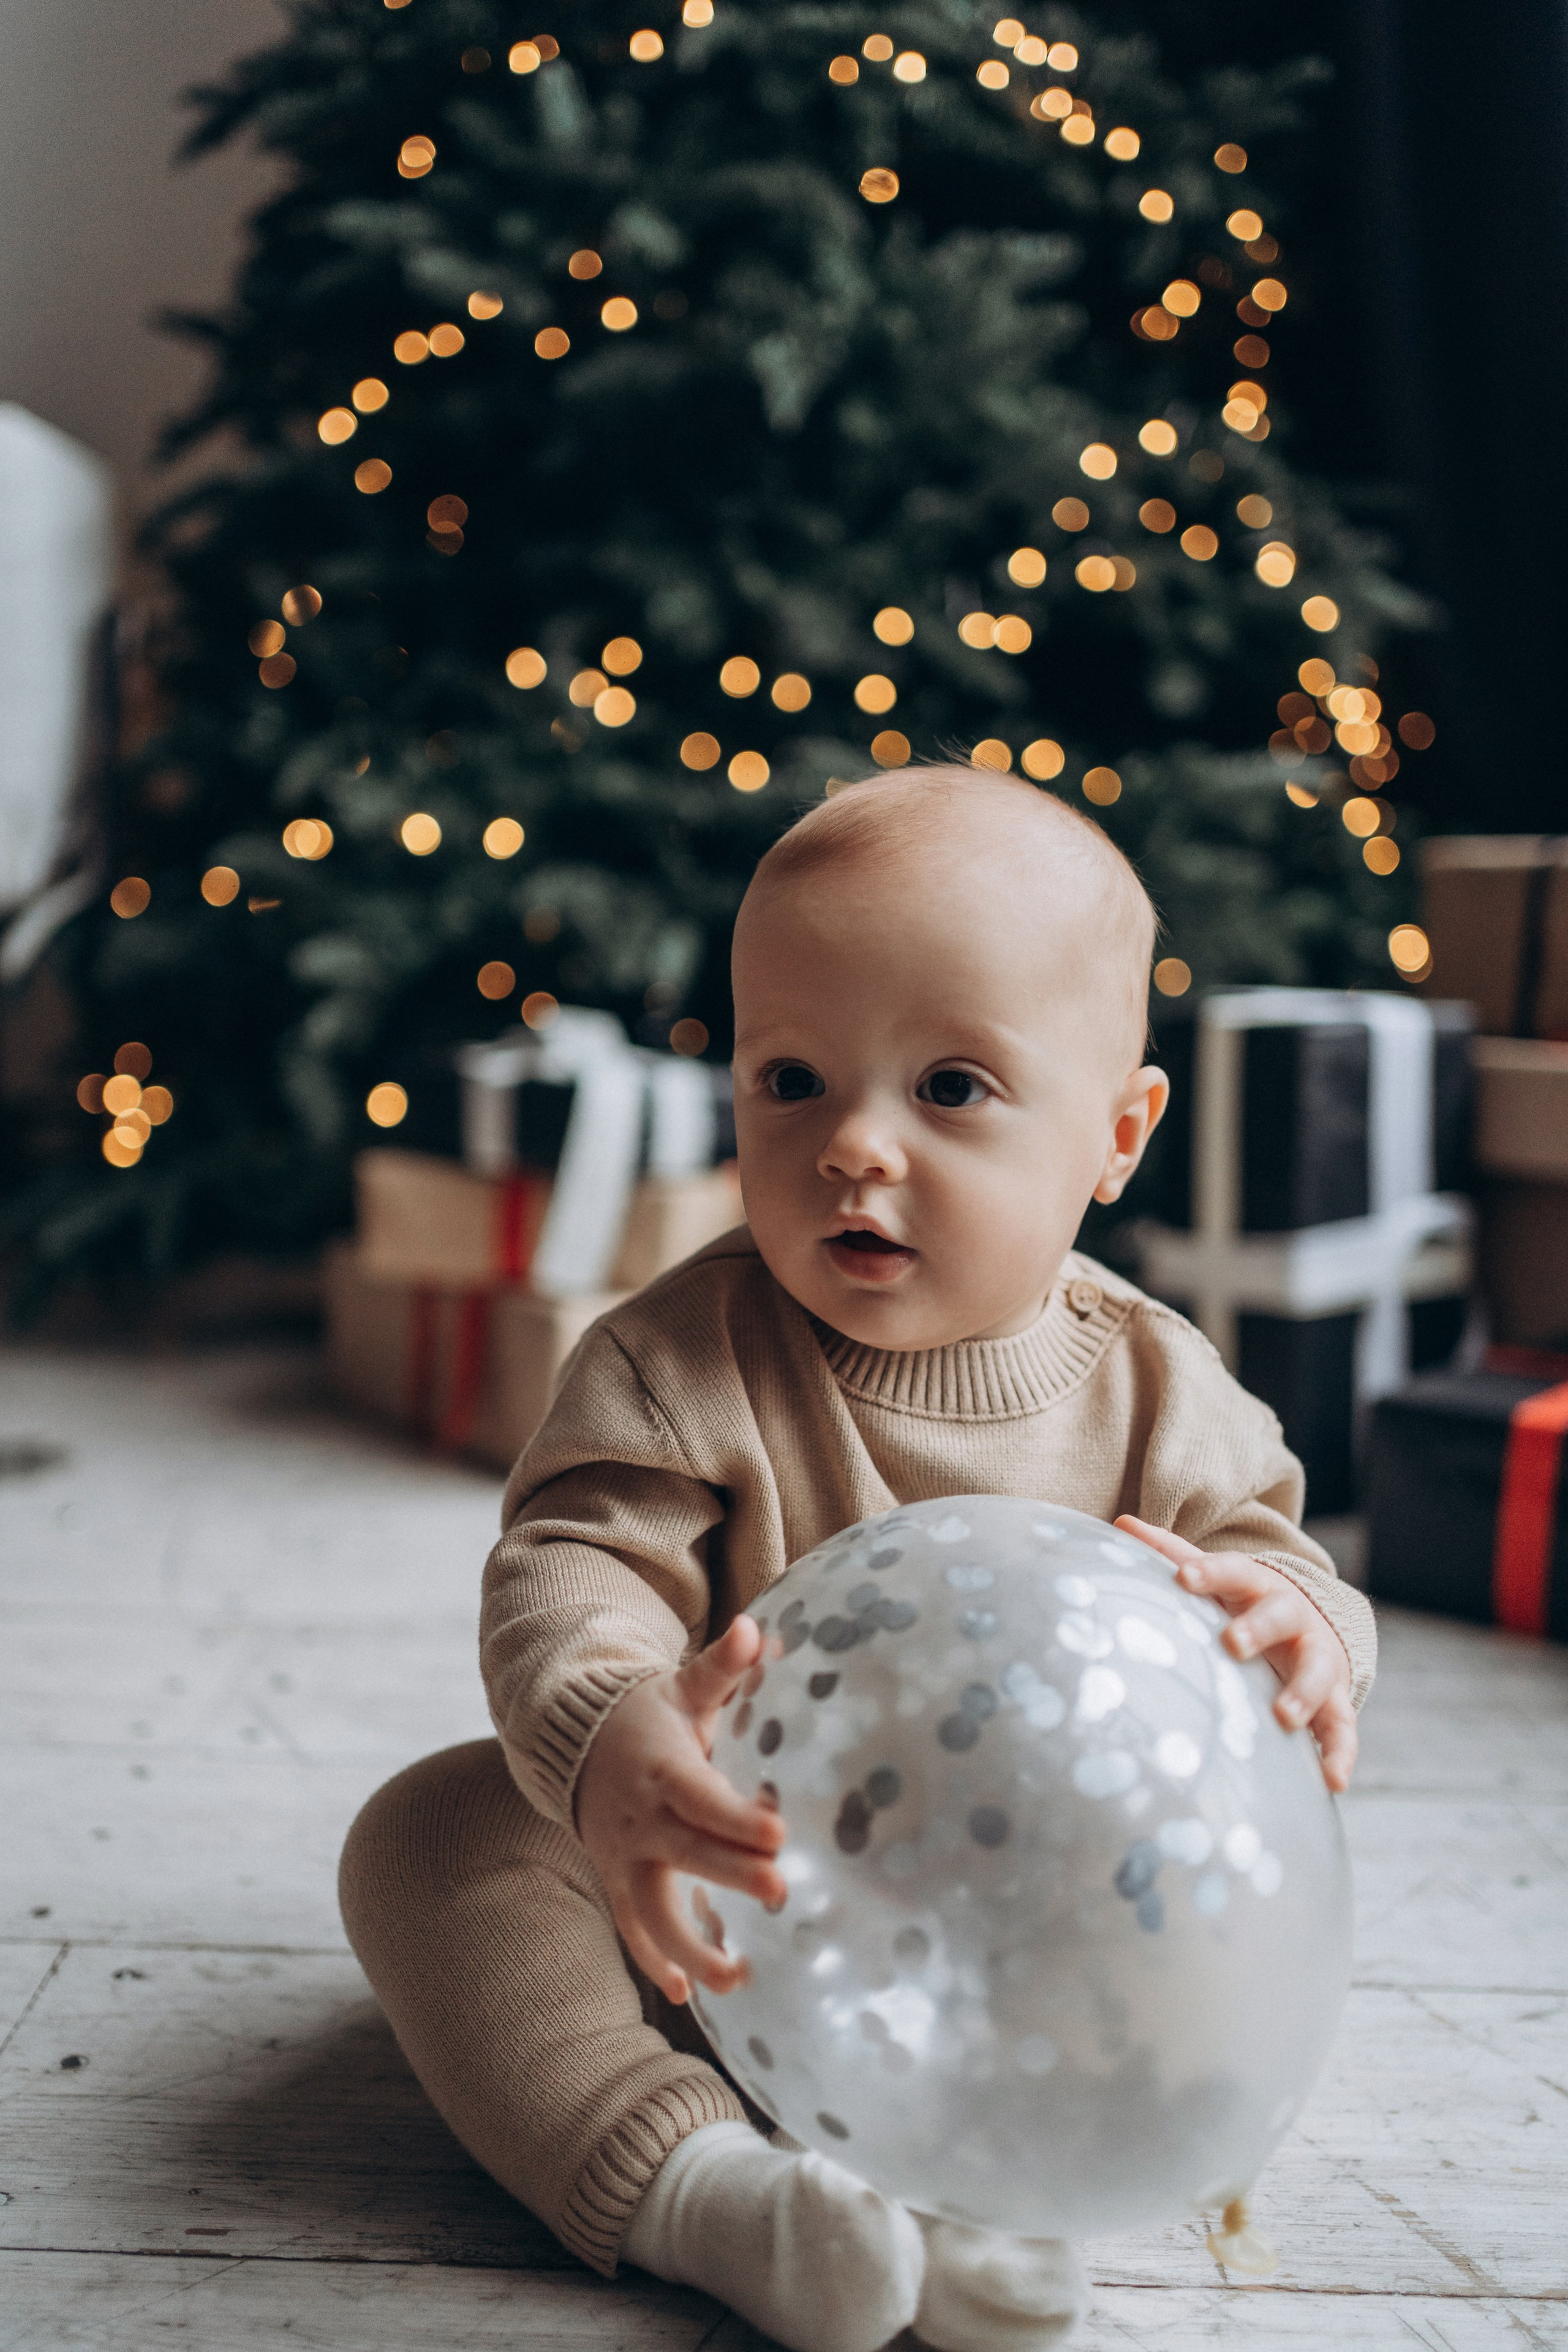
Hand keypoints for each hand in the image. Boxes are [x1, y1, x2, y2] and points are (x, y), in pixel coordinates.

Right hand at [574, 1615, 787, 2003]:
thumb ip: (722, 1667)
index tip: (778, 1831)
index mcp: (665, 1769)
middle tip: (781, 1893)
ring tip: (738, 1977)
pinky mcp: (617, 1882)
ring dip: (691, 1947)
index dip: (736, 1817)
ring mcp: (624, 1858)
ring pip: (652, 1910)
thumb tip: (754, 1630)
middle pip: (688, 1854)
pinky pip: (631, 1929)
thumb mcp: (683, 1687)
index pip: (702, 1797)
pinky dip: (653, 1961)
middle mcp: (642, 1819)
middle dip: (732, 1876)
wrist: (579, 1743)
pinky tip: (683, 1993)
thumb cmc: (650, 1715)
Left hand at [1115, 1516, 1357, 1791]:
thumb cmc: (1245, 1603)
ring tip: (1284, 1717)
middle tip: (1232, 1644)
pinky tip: (1332, 1781)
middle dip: (1258, 1628)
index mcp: (1257, 1585)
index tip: (1182, 1578)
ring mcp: (1318, 1658)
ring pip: (1318, 1669)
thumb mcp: (1217, 1578)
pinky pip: (1343, 1726)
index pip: (1235, 1571)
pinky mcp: (1335, 1699)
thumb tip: (1121, 1523)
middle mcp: (1293, 1617)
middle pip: (1281, 1614)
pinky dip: (1340, 1753)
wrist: (1312, 1626)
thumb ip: (1172, 1554)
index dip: (1210, 1572)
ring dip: (1304, 1691)